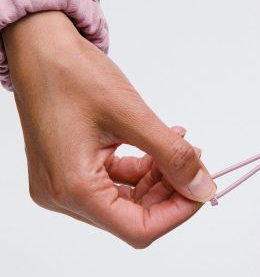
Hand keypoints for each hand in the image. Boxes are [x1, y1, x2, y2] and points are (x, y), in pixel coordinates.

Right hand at [3, 11, 216, 247]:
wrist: (39, 47)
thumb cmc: (72, 73)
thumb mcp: (132, 115)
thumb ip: (172, 155)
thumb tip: (203, 187)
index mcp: (72, 188)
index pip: (138, 229)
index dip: (178, 212)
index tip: (202, 187)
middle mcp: (62, 195)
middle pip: (132, 215)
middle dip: (170, 190)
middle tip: (195, 161)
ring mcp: (62, 183)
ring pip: (125, 198)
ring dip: (158, 176)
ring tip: (180, 146)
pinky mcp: (68, 167)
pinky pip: (111, 179)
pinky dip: (140, 166)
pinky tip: (160, 142)